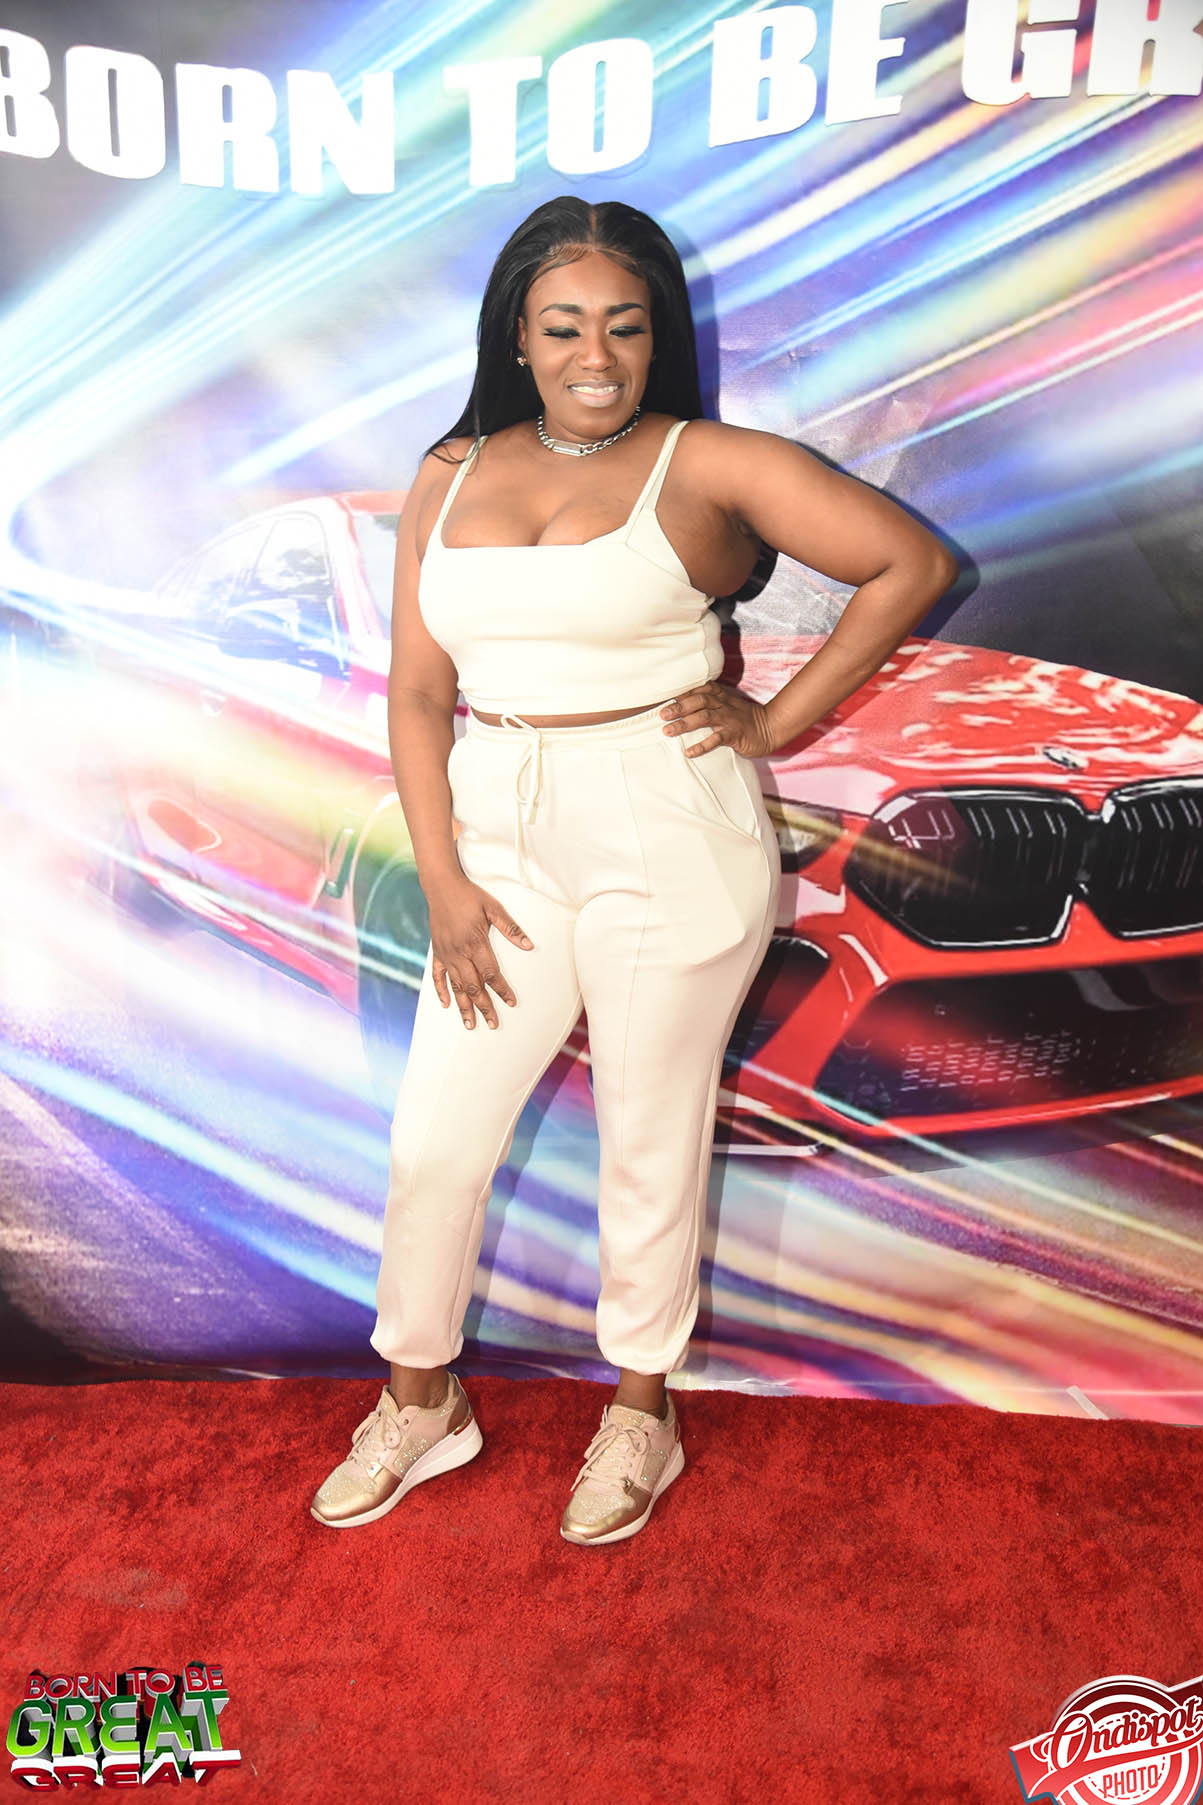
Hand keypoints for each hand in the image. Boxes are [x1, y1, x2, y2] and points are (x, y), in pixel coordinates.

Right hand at [427, 874, 533, 1029]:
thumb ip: (510, 928)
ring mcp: (446, 954)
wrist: (441, 886)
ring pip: (456, 986)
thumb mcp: (494, 908)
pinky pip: (438, 976)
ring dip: (463, 1006)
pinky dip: (441, 991)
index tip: (511, 1002)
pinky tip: (447, 1004)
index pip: (491, 973)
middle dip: (484, 1007)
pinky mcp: (437, 952)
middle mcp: (460, 953)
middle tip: (492, 1024)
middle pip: (473, 986)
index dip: (502, 990)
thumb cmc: (470, 896)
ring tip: (470, 1024)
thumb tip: (529, 945)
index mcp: (476, 943)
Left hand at [659, 682, 775, 757]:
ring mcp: (729, 719)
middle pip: (698, 700)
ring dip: (684, 724)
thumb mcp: (727, 706)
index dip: (681, 692)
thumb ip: (709, 704)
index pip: (699, 689)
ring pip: (704, 717)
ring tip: (667, 731)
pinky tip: (689, 752)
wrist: (771, 728)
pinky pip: (716, 739)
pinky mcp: (735, 735)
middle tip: (661, 715)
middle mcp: (723, 705)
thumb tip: (683, 708)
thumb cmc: (744, 719)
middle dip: (679, 707)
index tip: (663, 697)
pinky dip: (701, 745)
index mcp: (720, 696)